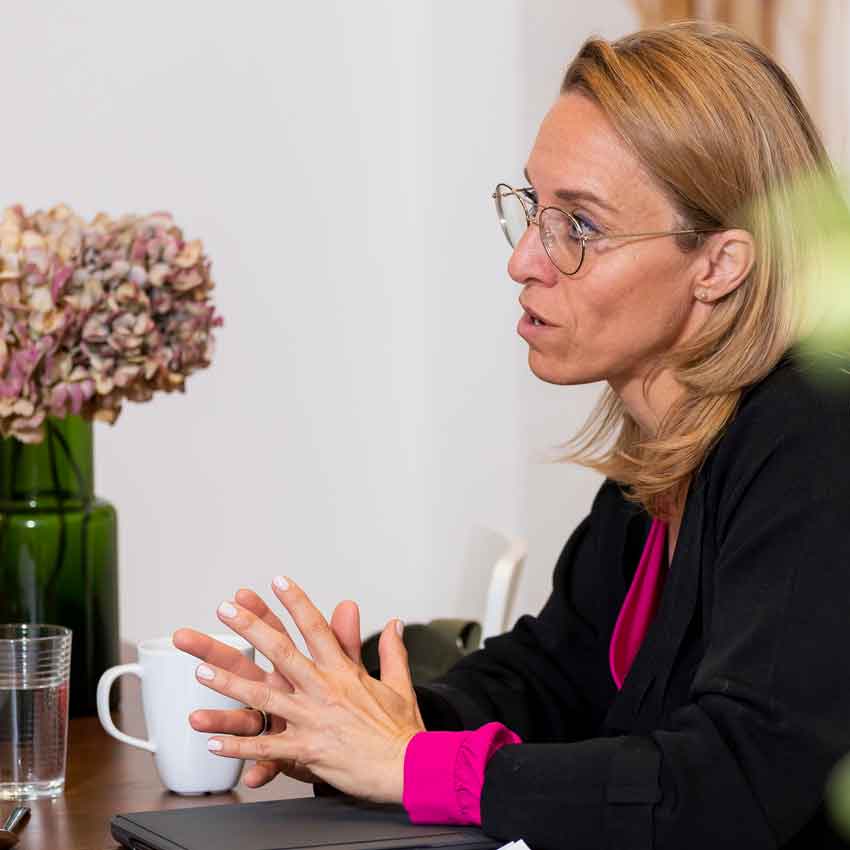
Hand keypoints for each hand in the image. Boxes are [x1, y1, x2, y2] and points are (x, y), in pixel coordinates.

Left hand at [178, 578, 424, 802]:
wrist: (410, 767)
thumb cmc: (402, 730)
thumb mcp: (399, 684)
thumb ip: (393, 650)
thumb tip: (393, 623)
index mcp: (343, 671)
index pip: (316, 627)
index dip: (296, 602)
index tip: (278, 581)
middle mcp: (324, 689)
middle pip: (280, 651)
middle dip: (250, 627)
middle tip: (225, 609)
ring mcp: (312, 719)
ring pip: (262, 697)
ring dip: (229, 683)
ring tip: (200, 671)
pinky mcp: (307, 750)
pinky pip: (266, 748)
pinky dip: (238, 747)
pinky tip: (213, 745)